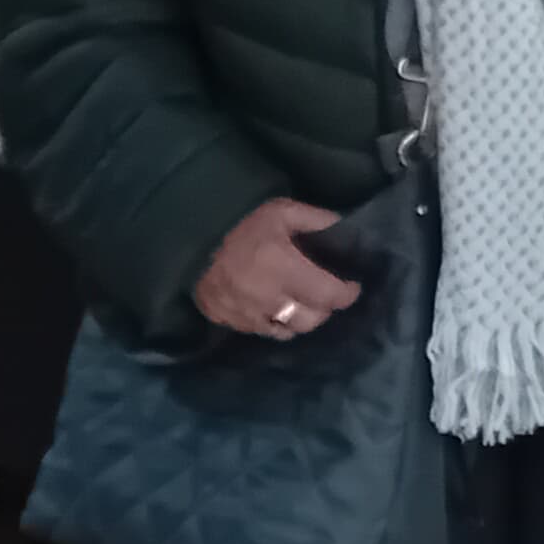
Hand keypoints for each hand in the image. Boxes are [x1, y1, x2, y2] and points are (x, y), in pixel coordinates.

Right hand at [196, 197, 360, 339]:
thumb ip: (317, 221)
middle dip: (325, 309)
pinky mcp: (227, 321)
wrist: (190, 237)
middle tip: (327, 294)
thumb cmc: (242, 222)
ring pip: (287, 331)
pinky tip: (278, 309)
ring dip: (301, 320)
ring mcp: (244, 314)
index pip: (327, 295)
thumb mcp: (283, 211)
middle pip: (309, 320)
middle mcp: (266, 298)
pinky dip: (275, 324)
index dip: (346, 294)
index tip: (353, 287)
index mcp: (282, 268)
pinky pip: (261, 332)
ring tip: (304, 303)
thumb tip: (346, 230)